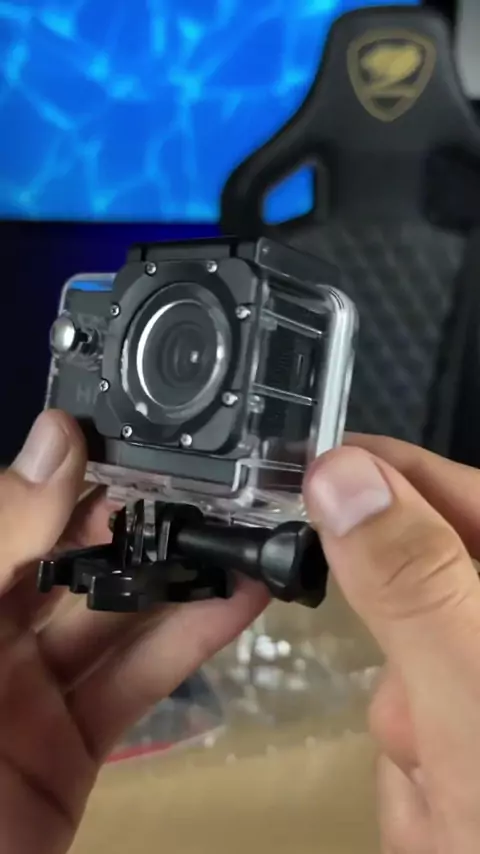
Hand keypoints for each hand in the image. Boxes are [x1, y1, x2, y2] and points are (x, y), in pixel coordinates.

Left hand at [0, 410, 267, 853]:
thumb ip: (2, 536)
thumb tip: (59, 436)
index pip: (24, 512)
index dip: (79, 472)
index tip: (145, 436)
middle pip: (77, 561)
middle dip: (143, 523)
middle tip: (213, 483)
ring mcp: (32, 690)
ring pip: (118, 619)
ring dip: (181, 577)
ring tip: (245, 533)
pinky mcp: (74, 744)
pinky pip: (137, 681)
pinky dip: (190, 641)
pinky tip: (243, 599)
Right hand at [303, 436, 479, 853]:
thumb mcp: (477, 701)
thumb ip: (415, 581)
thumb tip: (340, 472)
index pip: (467, 497)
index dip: (391, 474)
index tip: (313, 465)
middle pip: (431, 605)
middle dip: (404, 666)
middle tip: (418, 738)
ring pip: (418, 688)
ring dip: (413, 745)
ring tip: (451, 812)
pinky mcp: (471, 745)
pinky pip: (423, 747)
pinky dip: (423, 789)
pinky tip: (450, 829)